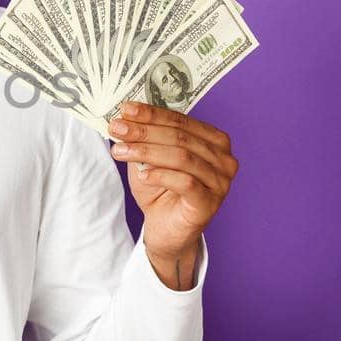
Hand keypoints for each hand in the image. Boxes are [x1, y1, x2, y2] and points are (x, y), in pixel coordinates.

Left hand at [105, 101, 236, 277]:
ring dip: (146, 151)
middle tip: (117, 128)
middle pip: (180, 137)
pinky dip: (160, 175)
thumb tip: (125, 117)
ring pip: (182, 157)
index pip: (180, 120)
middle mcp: (224, 159)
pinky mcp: (210, 203)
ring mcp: (220, 182)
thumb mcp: (149, 159)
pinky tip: (142, 175)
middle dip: (144, 131)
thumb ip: (144, 139)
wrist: (165, 229)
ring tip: (120, 151)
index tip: (125, 110)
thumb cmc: (160, 191)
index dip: (151, 114)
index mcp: (214, 141)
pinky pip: (185, 182)